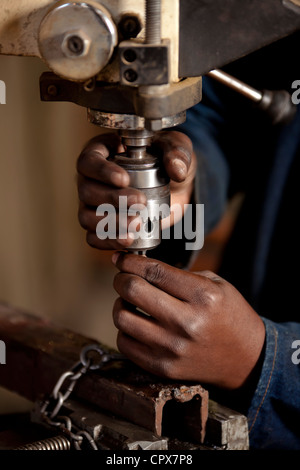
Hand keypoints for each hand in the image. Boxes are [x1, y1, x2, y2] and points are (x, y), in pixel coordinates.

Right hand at [76, 131, 195, 249]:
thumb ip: (177, 152)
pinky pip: (94, 237)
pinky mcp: (100, 226)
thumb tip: (176, 170)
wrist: (173, 187)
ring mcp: (93, 205)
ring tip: (137, 225)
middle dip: (113, 200)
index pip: (89, 161)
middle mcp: (91, 179)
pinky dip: (108, 241)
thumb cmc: (166, 159)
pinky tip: (128, 240)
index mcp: (101, 152)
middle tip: (140, 203)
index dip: (102, 171)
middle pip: (87, 191)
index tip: (124, 179)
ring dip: (111, 223)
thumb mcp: (176, 147)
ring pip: (87, 216)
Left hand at [112, 252, 265, 389]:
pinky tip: (135, 323)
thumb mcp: (216, 285)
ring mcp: (173, 348)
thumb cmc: (229, 315)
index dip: (130, 261)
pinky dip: (124, 330)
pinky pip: (125, 344)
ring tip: (129, 301)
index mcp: (203, 296)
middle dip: (121, 279)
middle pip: (133, 290)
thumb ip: (180, 275)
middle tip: (124, 277)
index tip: (120, 258)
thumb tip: (138, 267)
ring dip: (120, 304)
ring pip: (122, 318)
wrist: (246, 359)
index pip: (153, 271)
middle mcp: (186, 322)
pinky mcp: (163, 368)